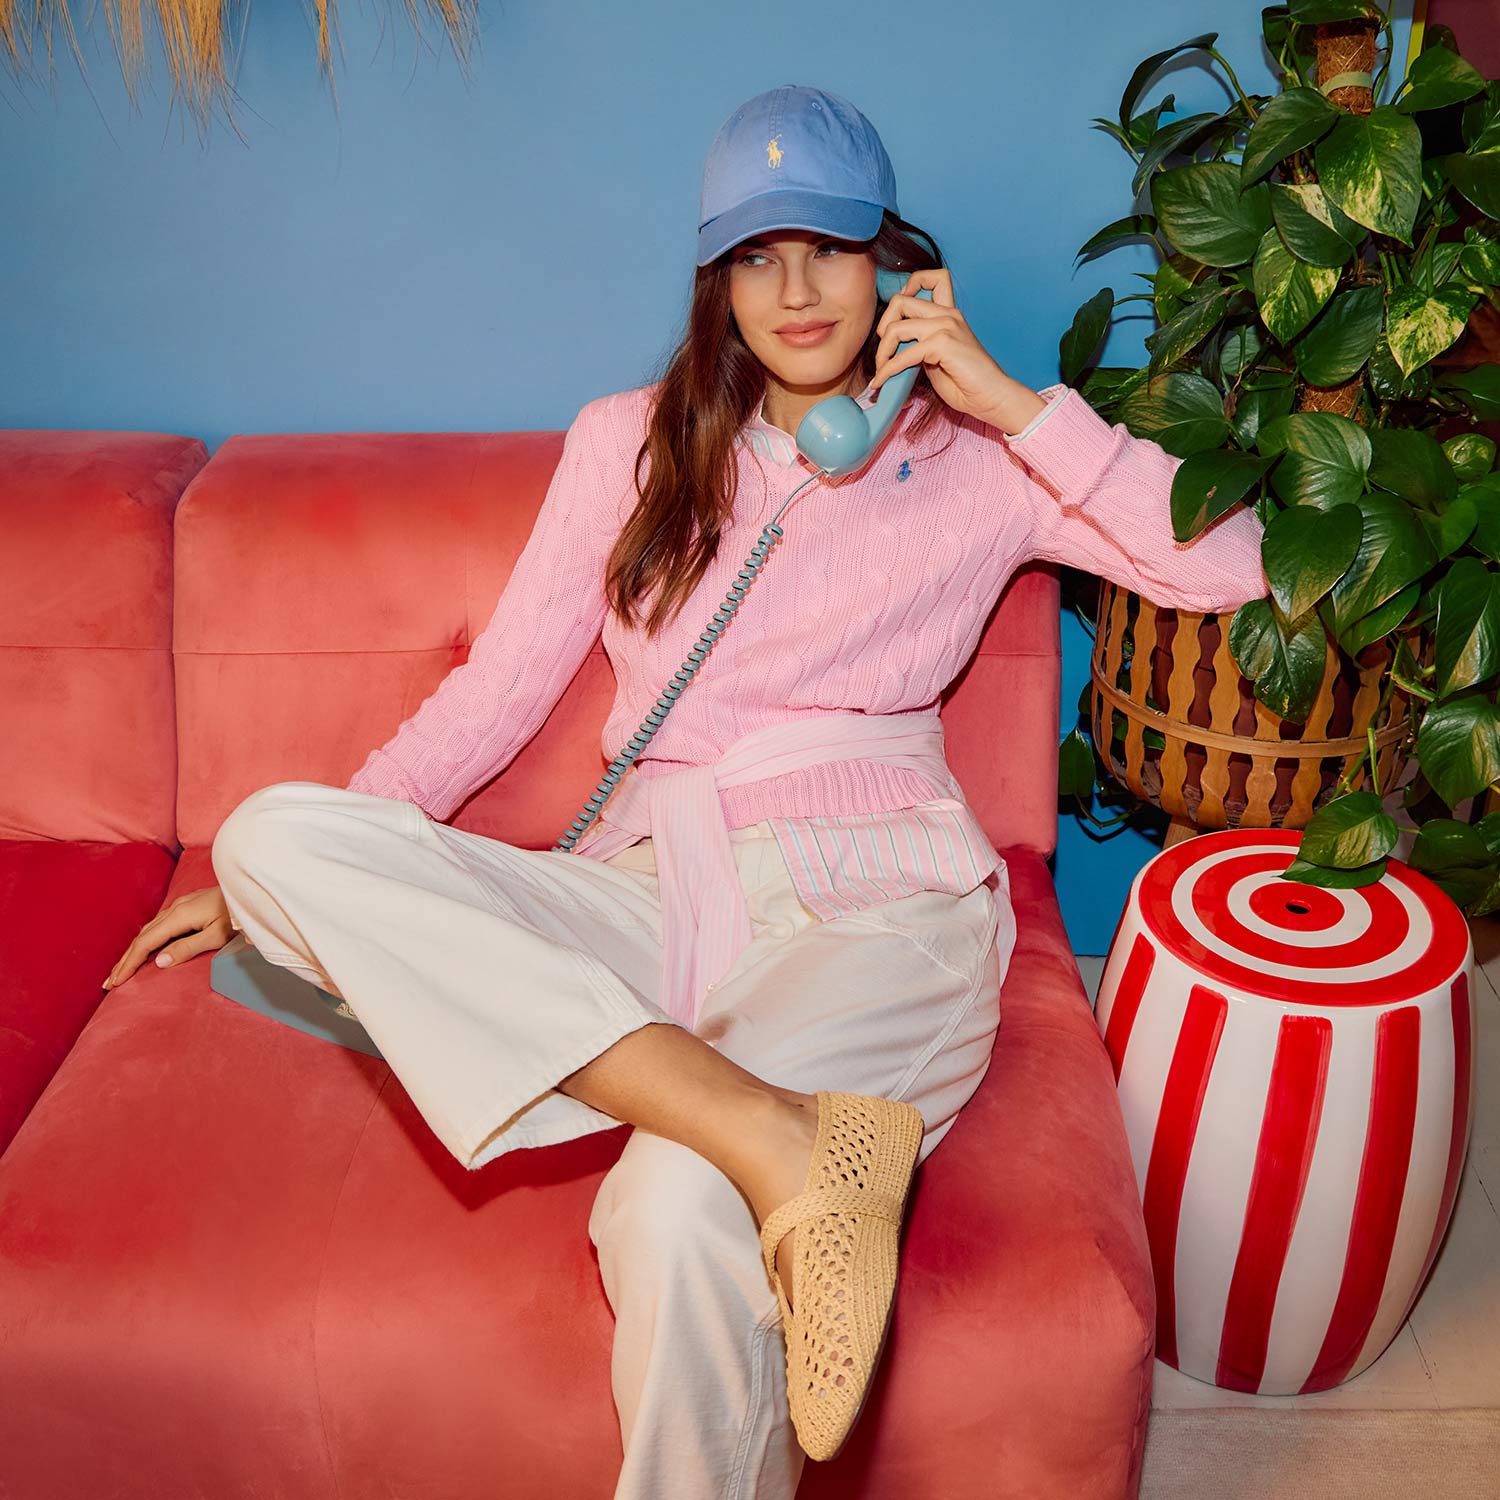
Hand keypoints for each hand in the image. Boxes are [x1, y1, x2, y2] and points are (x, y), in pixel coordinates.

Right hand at [102, 884, 248, 989]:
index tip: (116, 982)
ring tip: (121, 969)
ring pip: (149, 930)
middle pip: (142, 937)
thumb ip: (188, 948)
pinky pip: (158, 925)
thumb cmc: (239, 916)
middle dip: (125, 960)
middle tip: (109, 982)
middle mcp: (175, 908)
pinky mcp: (187, 906)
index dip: (129, 963)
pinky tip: (145, 949)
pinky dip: (146, 940)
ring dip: (133, 950)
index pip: (145, 943)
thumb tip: (158, 961)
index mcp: (179, 916)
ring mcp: (180, 905)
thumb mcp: (217, 936)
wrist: (252, 891)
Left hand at [871, 268, 1031, 428]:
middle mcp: (948, 314)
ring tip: (881, 371)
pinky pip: (903, 355)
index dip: (908, 287)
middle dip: (883, 327)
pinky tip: (882, 382)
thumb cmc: (966, 383)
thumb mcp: (936, 357)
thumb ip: (919, 344)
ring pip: (896, 328)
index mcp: (949, 313)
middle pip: (900, 301)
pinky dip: (888, 370)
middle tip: (883, 352)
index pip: (933, 277)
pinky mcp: (943, 344)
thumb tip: (893, 348)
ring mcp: (946, 327)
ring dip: (882, 352)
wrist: (991, 396)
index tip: (897, 315)